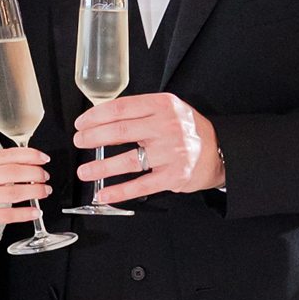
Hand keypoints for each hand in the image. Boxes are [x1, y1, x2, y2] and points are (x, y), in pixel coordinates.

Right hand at [0, 145, 51, 242]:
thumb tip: (26, 163)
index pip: (6, 155)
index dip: (29, 155)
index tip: (43, 158)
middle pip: (13, 172)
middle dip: (35, 173)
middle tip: (45, 176)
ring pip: (14, 192)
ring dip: (35, 191)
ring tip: (44, 191)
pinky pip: (9, 214)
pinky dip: (26, 213)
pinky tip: (36, 211)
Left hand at [73, 91, 223, 197]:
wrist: (219, 152)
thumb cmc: (187, 130)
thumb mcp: (169, 109)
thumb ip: (141, 111)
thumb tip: (102, 118)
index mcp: (162, 106)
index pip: (121, 108)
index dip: (96, 116)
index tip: (82, 123)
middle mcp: (167, 127)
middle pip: (120, 132)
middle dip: (93, 138)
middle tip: (79, 142)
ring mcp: (171, 153)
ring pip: (128, 160)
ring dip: (101, 167)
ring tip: (84, 171)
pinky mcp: (173, 176)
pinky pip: (140, 185)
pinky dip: (119, 192)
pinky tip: (103, 194)